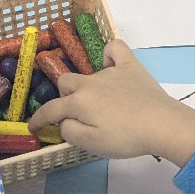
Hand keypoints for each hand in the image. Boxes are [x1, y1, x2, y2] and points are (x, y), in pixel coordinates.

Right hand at [28, 40, 194, 165]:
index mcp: (79, 102)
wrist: (161, 124)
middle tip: (75, 115)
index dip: (38, 119)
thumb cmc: (126, 138)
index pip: (51, 109)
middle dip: (64, 98)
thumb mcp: (91, 144)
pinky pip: (115, 49)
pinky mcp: (131, 66)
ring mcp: (110, 71)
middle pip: (65, 83)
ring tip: (99, 102)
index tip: (33, 126)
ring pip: (88, 72)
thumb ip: (70, 132)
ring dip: (86, 86)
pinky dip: (109, 54)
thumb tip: (63, 122)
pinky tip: (111, 65)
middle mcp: (90, 82)